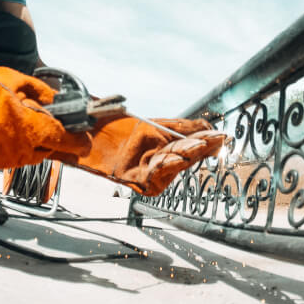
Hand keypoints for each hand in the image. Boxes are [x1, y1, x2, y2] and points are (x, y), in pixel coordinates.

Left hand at [50, 115, 226, 195]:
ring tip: (196, 146)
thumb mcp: (153, 123)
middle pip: (186, 157)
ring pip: (172, 167)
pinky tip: (172, 157)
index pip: (192, 146)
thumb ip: (181, 127)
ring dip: (184, 156)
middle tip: (212, 141)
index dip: (206, 142)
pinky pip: (154, 177)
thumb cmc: (113, 125)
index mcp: (166, 147)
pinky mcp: (134, 180)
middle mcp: (160, 161)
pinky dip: (163, 168)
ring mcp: (148, 172)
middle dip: (199, 149)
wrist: (83, 129)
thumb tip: (208, 128)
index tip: (220, 137)